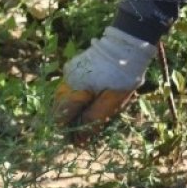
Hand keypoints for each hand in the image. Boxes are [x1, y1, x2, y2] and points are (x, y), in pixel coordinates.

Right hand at [51, 26, 154, 140]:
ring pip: (64, 99)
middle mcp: (67, 80)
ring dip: (75, 110)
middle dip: (71, 121)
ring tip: (91, 116)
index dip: (68, 131)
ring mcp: (70, 72)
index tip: (81, 139)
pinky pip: (71, 88)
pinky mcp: (75, 68)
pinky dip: (78, 99)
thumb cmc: (121, 77)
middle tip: (88, 130)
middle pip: (59, 108)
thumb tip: (79, 140)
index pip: (59, 117)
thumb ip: (93, 121)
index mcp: (74, 89)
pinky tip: (92, 101)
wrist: (127, 47)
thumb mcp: (111, 103)